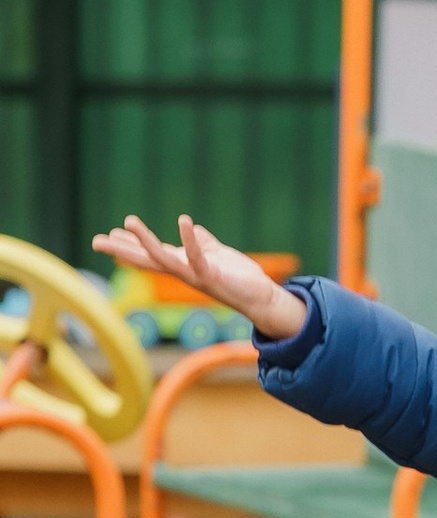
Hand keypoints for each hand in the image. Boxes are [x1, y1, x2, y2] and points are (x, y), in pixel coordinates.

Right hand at [92, 213, 302, 344]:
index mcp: (183, 265)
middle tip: (96, 240)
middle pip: (144, 260)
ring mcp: (194, 275)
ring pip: (162, 258)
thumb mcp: (218, 255)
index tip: (108, 234)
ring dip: (144, 241)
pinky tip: (184, 220)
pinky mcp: (211, 274)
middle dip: (120, 250)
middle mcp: (182, 272)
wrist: (260, 297)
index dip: (130, 244)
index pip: (150, 253)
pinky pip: (197, 255)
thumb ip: (204, 243)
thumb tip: (193, 230)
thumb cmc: (239, 277)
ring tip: (128, 221)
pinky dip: (190, 239)